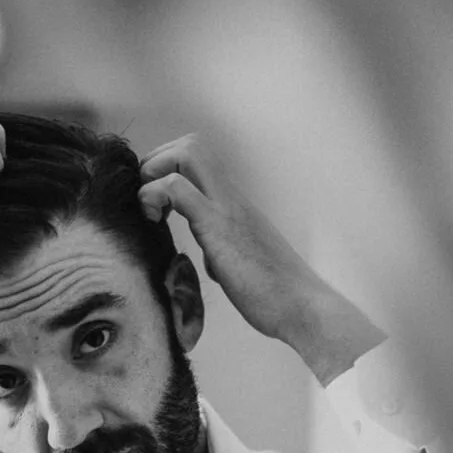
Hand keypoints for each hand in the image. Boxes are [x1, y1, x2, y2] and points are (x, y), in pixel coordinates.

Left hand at [139, 135, 382, 385]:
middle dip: (156, 163)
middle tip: (149, 202)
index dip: (166, 171)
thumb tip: (212, 258)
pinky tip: (155, 223)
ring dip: (154, 174)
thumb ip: (223, 250)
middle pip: (190, 143)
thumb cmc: (275, 294)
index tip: (157, 204)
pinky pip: (177, 188)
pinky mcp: (218, 227)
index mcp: (234, 204)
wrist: (304, 309)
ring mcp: (227, 207)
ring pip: (186, 153)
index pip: (198, 158)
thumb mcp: (241, 262)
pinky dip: (154, 196)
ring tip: (151, 211)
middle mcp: (231, 197)